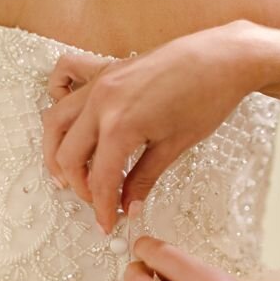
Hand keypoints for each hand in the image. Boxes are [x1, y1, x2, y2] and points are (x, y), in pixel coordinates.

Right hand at [43, 20, 263, 233]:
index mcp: (119, 126)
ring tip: (66, 173)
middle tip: (97, 202)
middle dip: (80, 186)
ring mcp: (99, 83)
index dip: (102, 207)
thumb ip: (144, 178)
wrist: (223, 57)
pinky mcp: (104, 70)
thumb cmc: (207, 96)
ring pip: (56, 122)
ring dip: (56, 151)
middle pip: (69, 155)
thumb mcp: (175, 145)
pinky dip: (57, 98)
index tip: (108, 223)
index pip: (100, 179)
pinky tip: (68, 118)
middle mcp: (101, 102)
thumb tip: (130, 204)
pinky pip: (65, 80)